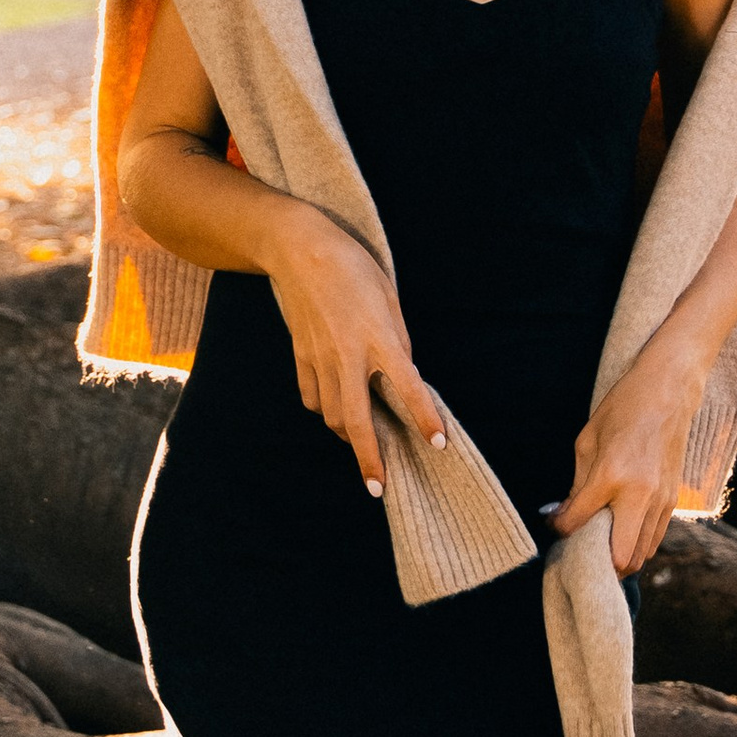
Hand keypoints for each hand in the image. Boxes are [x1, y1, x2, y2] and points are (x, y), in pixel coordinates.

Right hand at [266, 208, 446, 496]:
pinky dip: (324, 409)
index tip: (438, 444)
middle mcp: (348, 355)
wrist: (298, 248)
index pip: (408, 386)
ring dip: (348, 435)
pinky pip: (312, 396)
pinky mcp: (300, 355)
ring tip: (363, 445)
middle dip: (368, 458)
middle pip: (357, 420)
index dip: (424, 418)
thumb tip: (402, 368)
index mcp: (378, 337)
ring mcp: (320, 358)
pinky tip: (334, 408)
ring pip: (331, 414)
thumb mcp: (388, 295)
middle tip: (379, 487)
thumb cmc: (351, 265)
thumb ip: (397, 336)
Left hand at [545, 356, 696, 574]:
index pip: (579, 521)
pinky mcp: (674, 500)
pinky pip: (655, 538)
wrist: (667, 391)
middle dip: (598, 563)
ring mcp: (661, 500)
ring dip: (620, 558)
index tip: (554, 525)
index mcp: (611, 476)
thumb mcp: (588, 441)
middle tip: (582, 551)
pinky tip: (622, 534)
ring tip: (600, 547)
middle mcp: (640, 494)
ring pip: (641, 554)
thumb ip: (578, 485)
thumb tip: (566, 515)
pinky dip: (637, 545)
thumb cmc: (622, 409)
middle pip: (621, 557)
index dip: (560, 529)